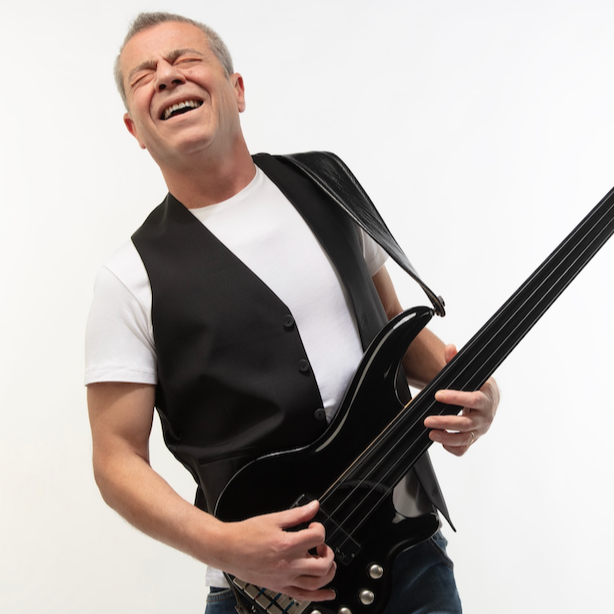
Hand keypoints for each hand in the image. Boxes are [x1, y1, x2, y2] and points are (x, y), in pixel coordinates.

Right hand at [220, 500, 336, 601]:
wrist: (227, 548)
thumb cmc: (246, 534)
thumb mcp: (274, 518)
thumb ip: (297, 514)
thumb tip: (314, 506)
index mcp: (287, 544)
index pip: (317, 537)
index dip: (319, 528)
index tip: (313, 526)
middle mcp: (287, 564)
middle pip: (322, 564)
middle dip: (328, 553)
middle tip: (322, 546)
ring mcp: (284, 579)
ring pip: (316, 583)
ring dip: (328, 573)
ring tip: (326, 563)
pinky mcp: (279, 587)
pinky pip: (303, 597)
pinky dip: (318, 596)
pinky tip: (328, 594)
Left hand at [424, 344, 499, 455]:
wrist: (489, 399)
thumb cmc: (477, 385)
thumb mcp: (469, 372)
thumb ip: (455, 361)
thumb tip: (450, 348)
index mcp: (487, 397)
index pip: (473, 400)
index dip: (455, 398)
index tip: (438, 395)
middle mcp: (486, 416)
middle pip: (467, 423)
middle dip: (446, 422)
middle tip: (428, 419)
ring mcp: (480, 430)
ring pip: (465, 438)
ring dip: (447, 437)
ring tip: (431, 433)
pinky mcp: (474, 438)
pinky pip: (464, 449)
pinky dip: (452, 447)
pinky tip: (440, 440)